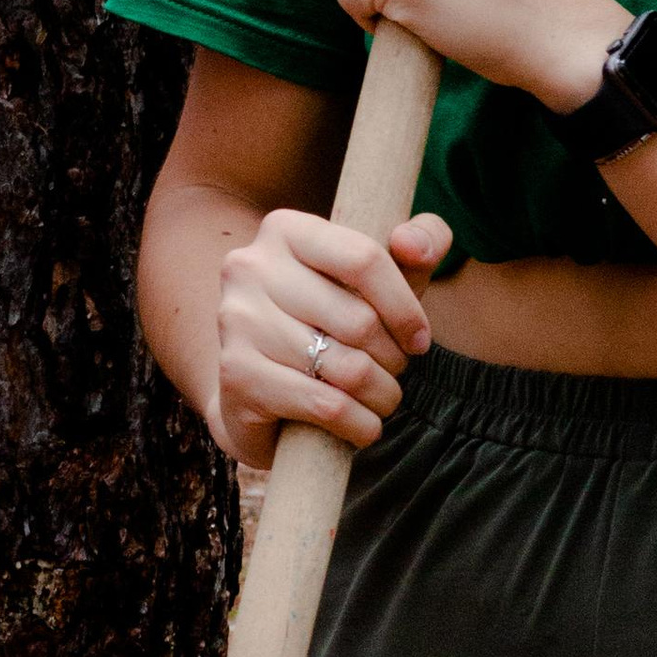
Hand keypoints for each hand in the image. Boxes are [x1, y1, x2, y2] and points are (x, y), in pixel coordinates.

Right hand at [213, 202, 452, 470]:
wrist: (258, 392)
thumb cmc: (333, 325)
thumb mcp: (383, 279)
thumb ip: (420, 241)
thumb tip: (413, 244)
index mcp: (285, 230)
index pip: (364, 259)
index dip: (405, 308)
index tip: (419, 340)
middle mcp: (250, 267)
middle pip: (359, 320)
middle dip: (393, 357)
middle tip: (392, 371)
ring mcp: (236, 320)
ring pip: (347, 368)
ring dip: (382, 395)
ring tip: (382, 398)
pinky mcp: (236, 373)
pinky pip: (325, 405)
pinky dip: (360, 424)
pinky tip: (363, 426)